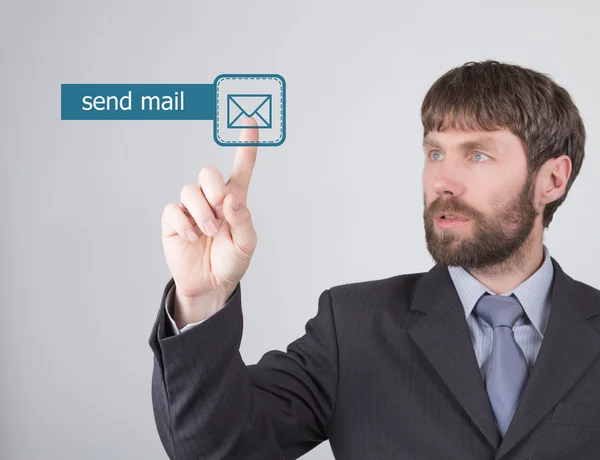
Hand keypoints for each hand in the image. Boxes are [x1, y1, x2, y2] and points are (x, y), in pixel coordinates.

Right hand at [161, 118, 258, 303]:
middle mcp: (211, 198)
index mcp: (234, 199)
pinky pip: (173, 210)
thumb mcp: (246, 245)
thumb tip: (230, 199)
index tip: (250, 120)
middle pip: (208, 172)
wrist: (210, 284)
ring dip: (201, 212)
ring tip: (207, 232)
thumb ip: (243, 220)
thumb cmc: (231, 261)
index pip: (241, 167)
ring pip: (189, 190)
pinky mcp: (173, 220)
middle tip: (220, 213)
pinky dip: (184, 223)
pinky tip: (192, 237)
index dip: (246, 144)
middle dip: (213, 190)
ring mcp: (191, 208)